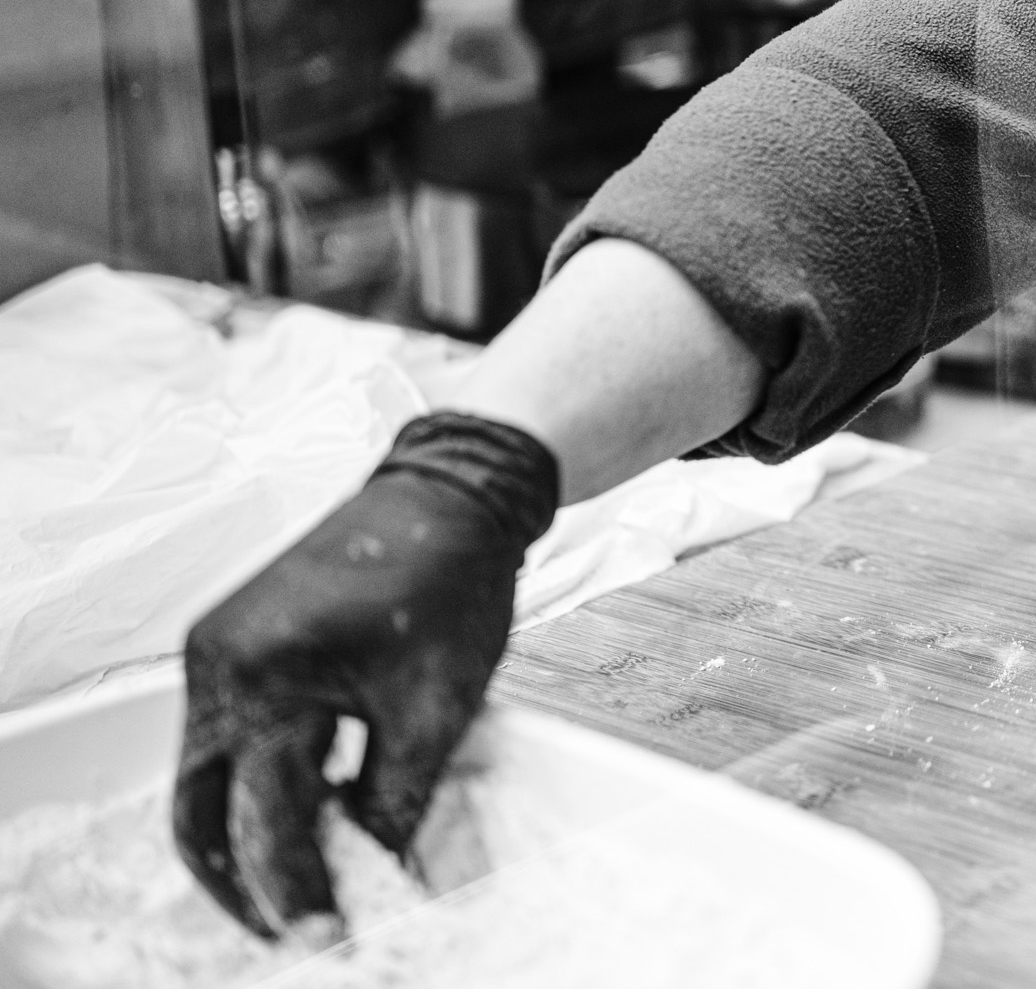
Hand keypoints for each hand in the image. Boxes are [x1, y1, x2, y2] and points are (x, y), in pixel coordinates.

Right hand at [174, 413, 557, 937]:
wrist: (452, 491)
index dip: (295, 884)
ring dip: (247, 826)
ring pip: (208, 772)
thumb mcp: (435, 708)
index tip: (326, 928)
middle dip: (239, 876)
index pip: (264, 816)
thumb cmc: (452, 579)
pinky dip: (258, 776)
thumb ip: (395, 799)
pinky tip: (307, 806)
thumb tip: (375, 871)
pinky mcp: (234, 641)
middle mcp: (219, 662)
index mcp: (263, 675)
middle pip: (199, 806)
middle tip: (289, 922)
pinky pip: (229, 729)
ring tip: (299, 876)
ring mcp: (217, 649)